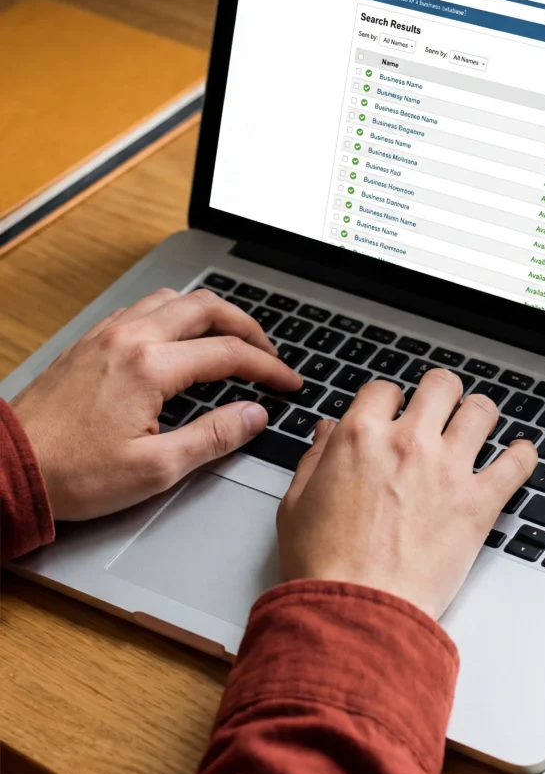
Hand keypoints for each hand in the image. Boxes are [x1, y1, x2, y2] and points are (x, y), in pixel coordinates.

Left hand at [11, 288, 301, 520]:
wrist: (7, 468)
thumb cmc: (73, 474)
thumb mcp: (155, 469)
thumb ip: (214, 437)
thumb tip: (254, 415)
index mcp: (151, 366)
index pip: (230, 353)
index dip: (269, 368)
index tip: (288, 383)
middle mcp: (131, 338)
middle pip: (208, 309)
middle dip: (249, 328)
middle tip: (269, 353)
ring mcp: (108, 334)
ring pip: (175, 299)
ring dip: (212, 314)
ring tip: (231, 339)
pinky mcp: (91, 342)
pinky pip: (144, 308)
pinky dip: (177, 315)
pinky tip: (181, 339)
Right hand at [277, 369, 537, 618]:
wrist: (356, 613)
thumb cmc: (324, 567)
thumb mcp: (297, 504)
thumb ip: (316, 459)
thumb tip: (327, 432)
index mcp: (361, 436)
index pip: (385, 390)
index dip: (389, 401)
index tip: (394, 413)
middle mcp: (409, 443)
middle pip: (441, 386)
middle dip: (441, 394)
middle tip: (441, 410)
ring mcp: (448, 469)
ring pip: (481, 412)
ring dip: (479, 416)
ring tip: (477, 426)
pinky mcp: (478, 503)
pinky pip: (517, 464)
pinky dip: (523, 456)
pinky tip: (520, 455)